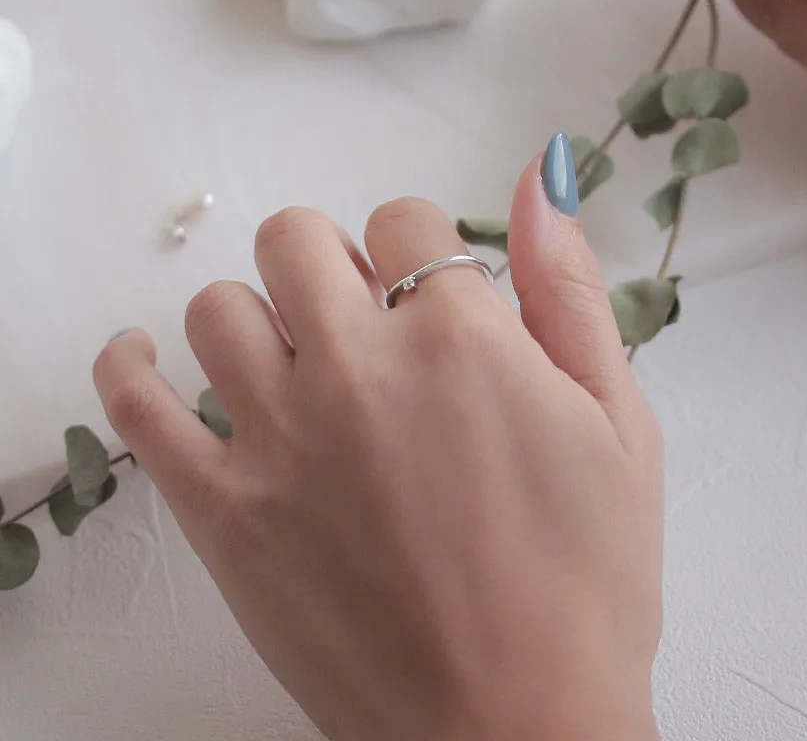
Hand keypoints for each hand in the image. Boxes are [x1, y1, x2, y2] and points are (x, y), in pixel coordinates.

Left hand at [92, 137, 663, 740]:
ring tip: (297, 358)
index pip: (404, 219)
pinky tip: (145, 357)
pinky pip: (137, 405)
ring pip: (218, 307)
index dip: (424, 249)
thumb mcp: (618, 422)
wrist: (515, 731)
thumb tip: (542, 178)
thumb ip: (570, 289)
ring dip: (259, 312)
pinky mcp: (222, 513)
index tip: (436, 291)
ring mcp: (278, 439)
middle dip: (335, 259)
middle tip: (368, 316)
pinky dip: (130, 366)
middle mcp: (359, 369)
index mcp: (460, 339)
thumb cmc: (586, 585)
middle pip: (297, 237)